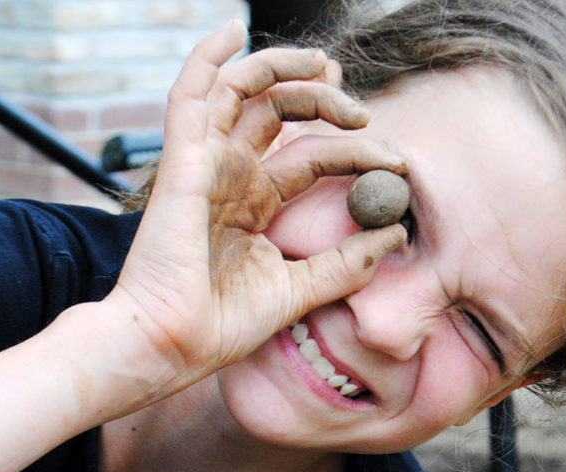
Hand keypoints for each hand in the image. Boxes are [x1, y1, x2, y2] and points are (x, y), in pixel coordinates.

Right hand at [106, 20, 406, 402]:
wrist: (171, 346)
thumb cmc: (220, 326)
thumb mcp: (297, 291)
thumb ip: (343, 264)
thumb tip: (394, 238)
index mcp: (253, 204)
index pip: (308, 156)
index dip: (349, 146)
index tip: (392, 154)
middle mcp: (230, 176)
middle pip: (279, 114)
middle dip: (322, 98)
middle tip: (361, 108)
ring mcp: (205, 164)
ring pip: (242, 92)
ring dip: (281, 68)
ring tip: (324, 64)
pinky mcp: (182, 160)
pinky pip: (192, 95)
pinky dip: (208, 57)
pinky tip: (232, 29)